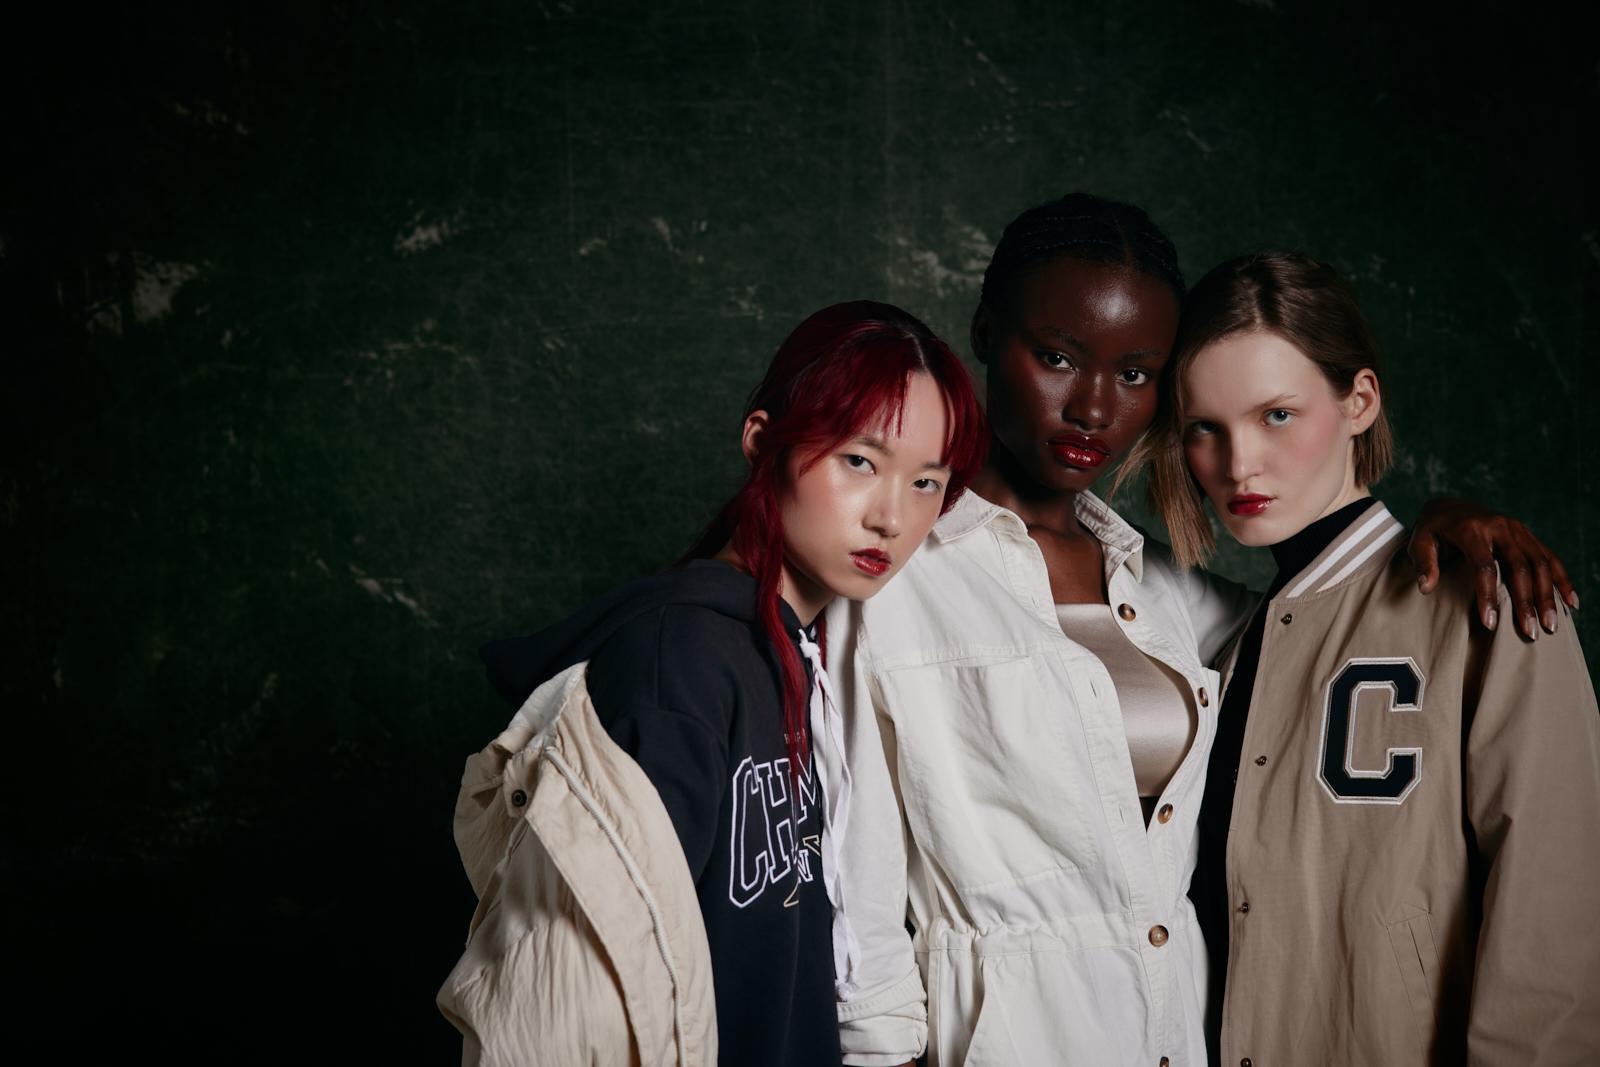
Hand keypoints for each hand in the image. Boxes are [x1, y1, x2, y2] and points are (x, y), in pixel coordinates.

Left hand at [1409, 498, 1577, 639]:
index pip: (1484, 566)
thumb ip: (1424, 563)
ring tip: (1550, 625)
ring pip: (1540, 563)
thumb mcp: (1419, 542)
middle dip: (1526, 601)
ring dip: (1547, 595)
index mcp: (1471, 529)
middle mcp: (1499, 526)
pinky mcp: (1527, 534)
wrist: (1449, 506)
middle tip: (1530, 631)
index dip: (1488, 595)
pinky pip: (1550, 557)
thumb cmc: (1432, 530)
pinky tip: (1571, 603)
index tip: (1490, 623)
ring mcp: (1517, 529)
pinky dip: (1562, 579)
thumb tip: (1426, 587)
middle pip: (1519, 567)